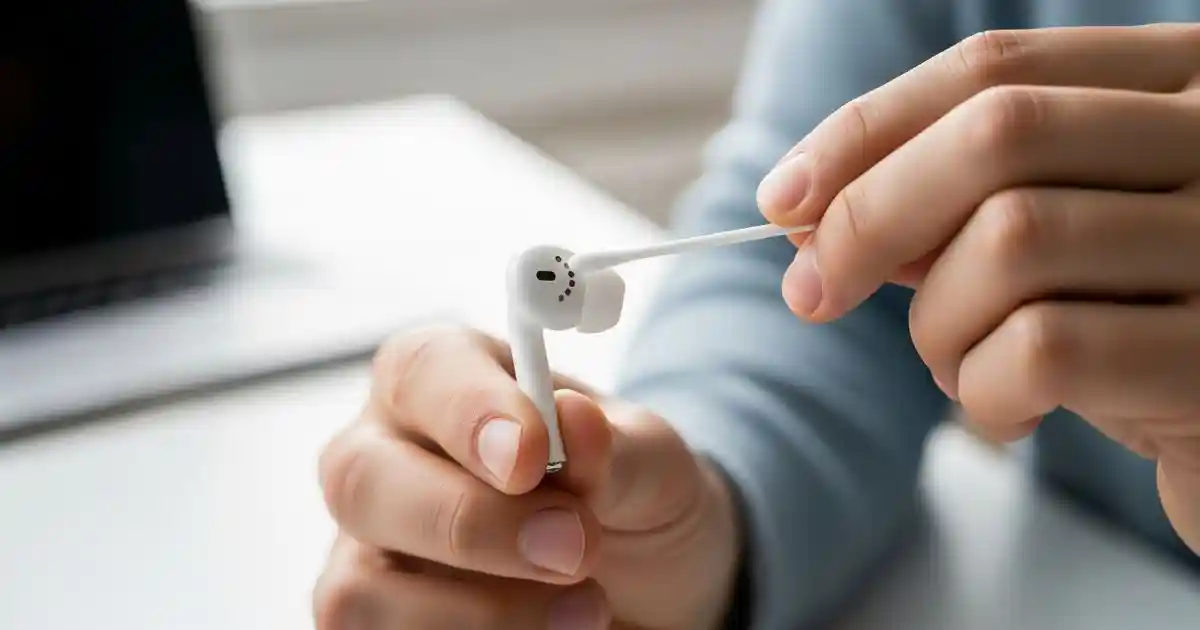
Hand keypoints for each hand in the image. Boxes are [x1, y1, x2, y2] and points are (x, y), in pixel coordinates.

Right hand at [311, 326, 739, 628]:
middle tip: (573, 548)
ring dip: (481, 610)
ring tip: (587, 608)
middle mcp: (384, 453)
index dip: (468, 411)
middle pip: (362, 479)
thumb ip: (614, 447)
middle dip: (470, 522)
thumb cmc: (629, 498)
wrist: (647, 589)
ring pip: (360, 586)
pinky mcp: (372, 621)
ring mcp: (367, 547)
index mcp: (444, 377)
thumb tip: (573, 420)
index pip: (423, 370)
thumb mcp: (651, 464)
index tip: (529, 457)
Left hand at [757, 25, 1199, 551]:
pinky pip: (1046, 351)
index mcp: (1178, 82)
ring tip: (952, 367)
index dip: (867, 130)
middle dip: (870, 217)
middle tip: (813, 292)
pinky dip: (983, 391)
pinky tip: (1003, 413)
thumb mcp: (1048, 243)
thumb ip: (952, 207)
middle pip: (997, 136)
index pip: (993, 69)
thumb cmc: (1134, 321)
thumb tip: (813, 210)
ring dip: (936, 324)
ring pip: (1012, 242)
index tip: (784, 199)